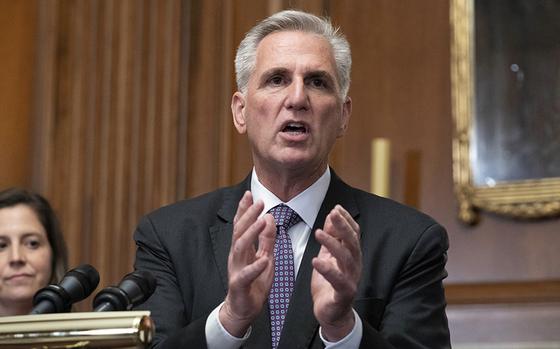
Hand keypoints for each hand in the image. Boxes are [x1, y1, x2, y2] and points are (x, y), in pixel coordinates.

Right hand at [220, 191, 275, 336]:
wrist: (242, 309)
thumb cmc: (254, 282)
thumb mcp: (265, 257)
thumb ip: (267, 239)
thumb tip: (269, 217)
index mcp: (242, 248)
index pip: (241, 224)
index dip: (244, 209)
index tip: (250, 193)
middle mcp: (236, 256)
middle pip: (239, 231)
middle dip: (248, 215)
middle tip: (259, 202)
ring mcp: (236, 270)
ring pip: (240, 247)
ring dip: (251, 233)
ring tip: (262, 221)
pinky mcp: (239, 285)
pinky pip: (246, 275)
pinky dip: (255, 267)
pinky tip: (264, 260)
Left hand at [311, 205, 361, 341]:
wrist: (332, 313)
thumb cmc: (329, 283)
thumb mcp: (328, 256)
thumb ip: (332, 238)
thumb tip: (332, 216)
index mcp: (351, 255)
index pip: (353, 233)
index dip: (346, 220)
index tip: (336, 208)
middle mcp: (354, 265)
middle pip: (352, 242)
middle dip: (343, 226)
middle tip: (333, 213)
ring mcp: (351, 279)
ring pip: (346, 258)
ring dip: (332, 244)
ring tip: (319, 233)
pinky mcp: (344, 294)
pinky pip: (338, 280)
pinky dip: (328, 270)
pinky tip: (316, 260)